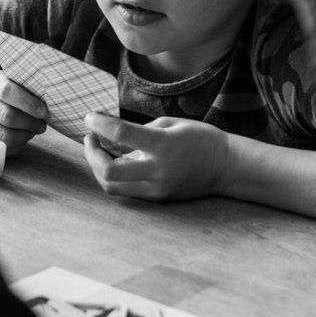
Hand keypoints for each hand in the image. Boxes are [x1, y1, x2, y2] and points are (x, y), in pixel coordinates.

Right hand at [0, 68, 47, 151]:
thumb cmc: (1, 90)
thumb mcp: (11, 80)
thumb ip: (26, 87)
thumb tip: (51, 100)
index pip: (7, 91)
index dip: (29, 103)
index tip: (44, 111)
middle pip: (7, 116)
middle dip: (30, 123)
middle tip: (42, 124)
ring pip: (4, 136)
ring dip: (25, 136)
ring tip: (34, 131)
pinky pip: (1, 148)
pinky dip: (17, 145)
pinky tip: (22, 137)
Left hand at [82, 114, 229, 201]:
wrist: (225, 167)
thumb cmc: (199, 138)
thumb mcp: (171, 123)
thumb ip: (139, 129)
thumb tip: (108, 130)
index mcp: (164, 146)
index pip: (122, 134)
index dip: (100, 124)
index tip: (90, 116)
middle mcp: (158, 171)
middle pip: (109, 172)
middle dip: (91, 154)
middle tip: (90, 138)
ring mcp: (157, 189)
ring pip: (112, 187)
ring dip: (97, 168)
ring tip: (98, 150)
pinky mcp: (156, 199)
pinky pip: (125, 190)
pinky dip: (112, 176)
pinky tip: (113, 162)